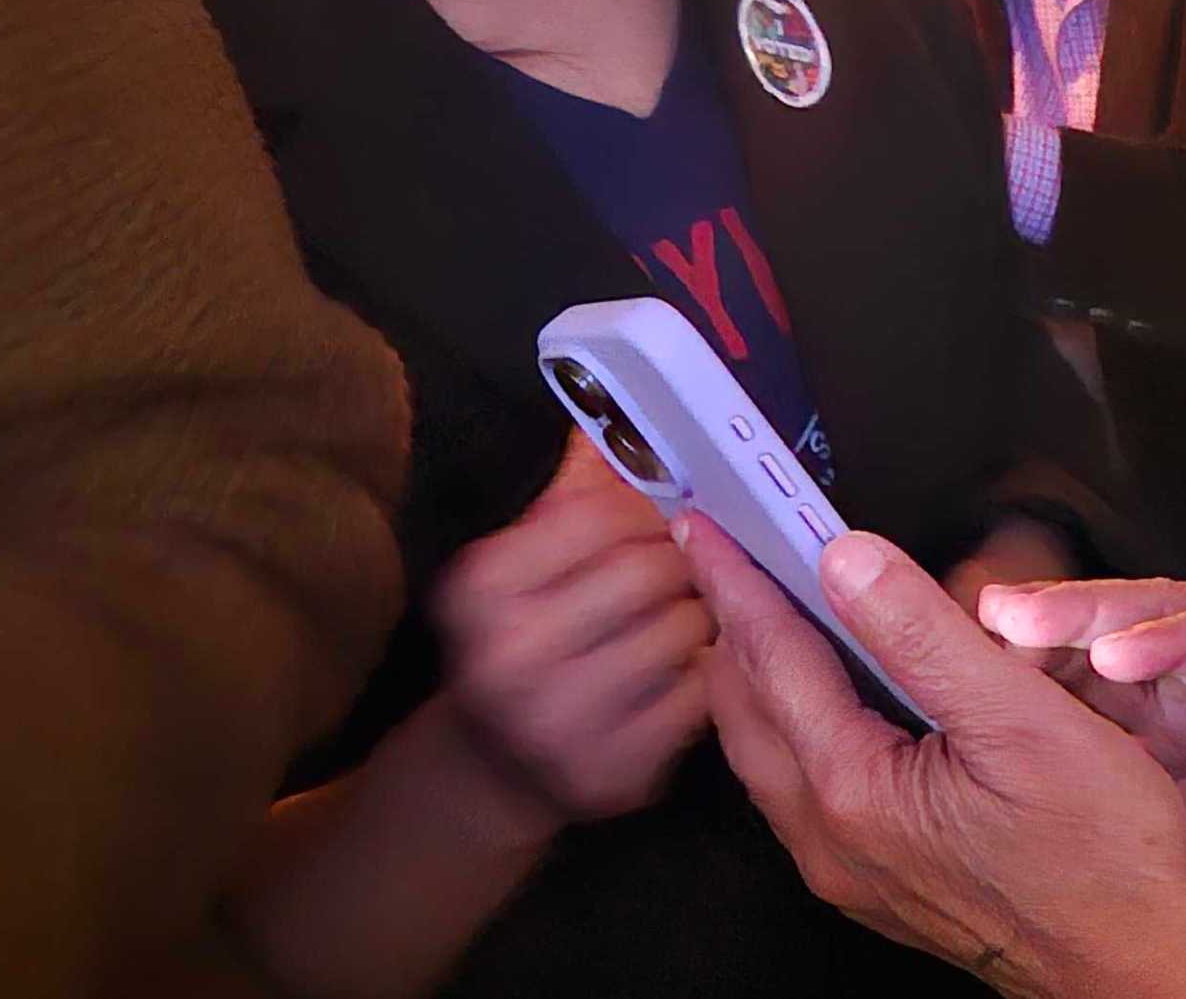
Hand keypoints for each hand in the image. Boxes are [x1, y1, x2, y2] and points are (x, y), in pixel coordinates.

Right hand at [432, 436, 716, 824]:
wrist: (488, 768)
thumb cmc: (520, 638)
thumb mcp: (522, 562)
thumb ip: (571, 493)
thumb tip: (614, 415)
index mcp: (481, 587)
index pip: (607, 513)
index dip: (649, 508)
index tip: (662, 515)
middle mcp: (510, 655)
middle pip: (653, 569)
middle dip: (681, 561)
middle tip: (684, 566)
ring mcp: (560, 721)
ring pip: (686, 628)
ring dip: (700, 614)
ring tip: (683, 613)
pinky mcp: (612, 770)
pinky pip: (699, 693)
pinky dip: (704, 670)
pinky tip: (683, 666)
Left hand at [684, 521, 1185, 998]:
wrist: (1135, 970)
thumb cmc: (1103, 859)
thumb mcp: (1022, 718)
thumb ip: (925, 633)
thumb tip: (850, 559)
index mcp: (854, 791)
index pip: (769, 658)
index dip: (735, 579)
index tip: (704, 525)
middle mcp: (831, 839)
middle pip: (745, 710)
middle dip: (731, 625)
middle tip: (726, 554)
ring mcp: (849, 869)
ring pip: (767, 753)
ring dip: (759, 676)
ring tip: (768, 610)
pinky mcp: (876, 882)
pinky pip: (801, 786)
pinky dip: (795, 721)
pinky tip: (832, 694)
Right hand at [981, 582, 1185, 967]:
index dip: (1170, 634)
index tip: (1118, 655)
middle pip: (1154, 611)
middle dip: (1082, 612)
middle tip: (1016, 618)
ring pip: (1106, 643)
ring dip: (1046, 637)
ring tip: (987, 634)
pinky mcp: (1148, 733)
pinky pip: (1085, 697)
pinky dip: (1037, 686)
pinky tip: (990, 682)